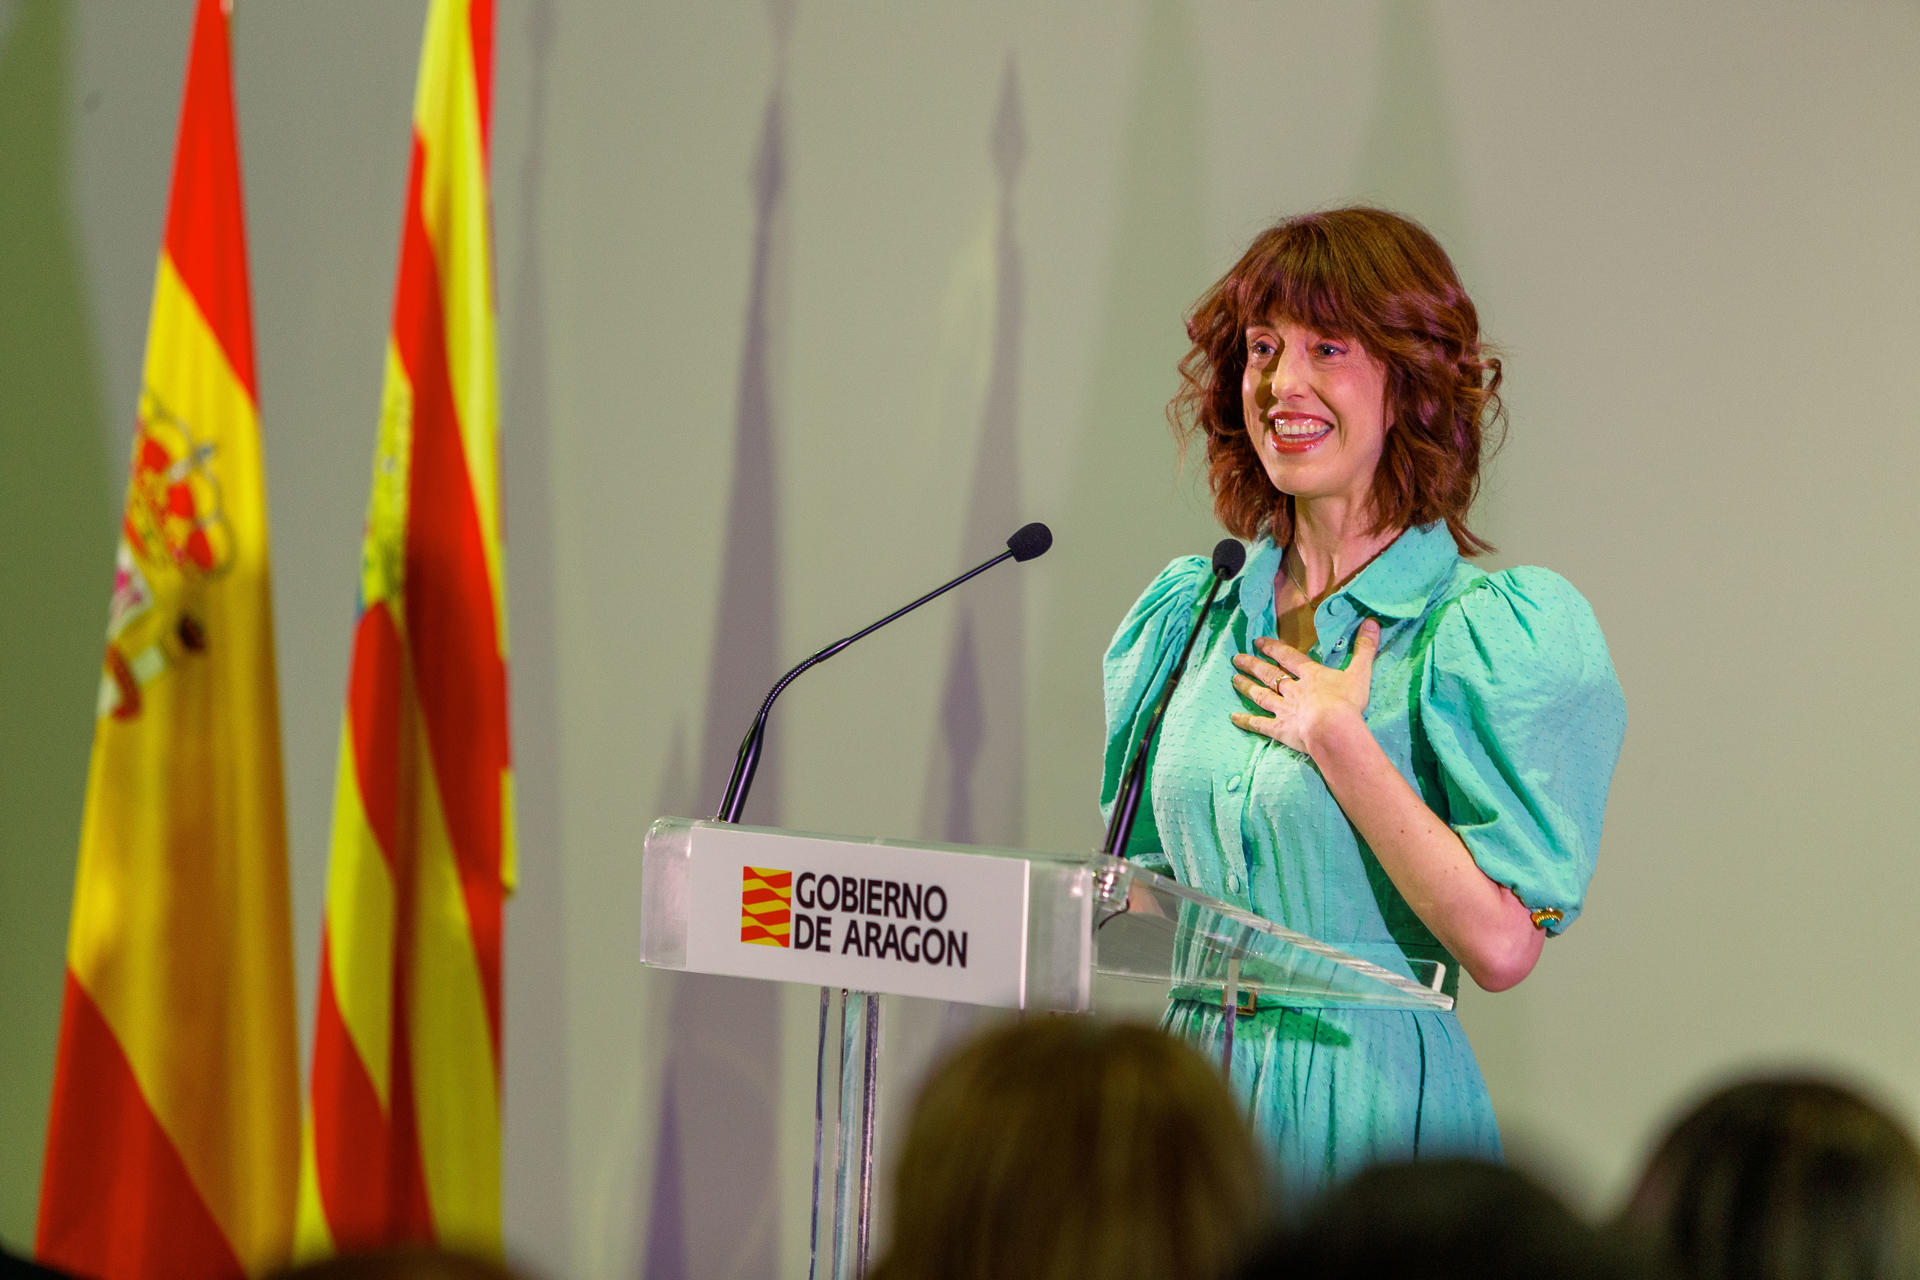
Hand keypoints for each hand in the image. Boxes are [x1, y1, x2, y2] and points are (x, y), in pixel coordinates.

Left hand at [1229, 619, 1379, 755]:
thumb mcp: (1360, 672)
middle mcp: (1292, 689)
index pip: (1288, 657)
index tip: (1258, 641)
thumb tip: (1373, 622)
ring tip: (1234, 679)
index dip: (1273, 648)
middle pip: (1269, 674)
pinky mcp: (1279, 729)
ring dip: (1247, 687)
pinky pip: (1259, 724)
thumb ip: (1365, 649)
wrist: (1332, 728)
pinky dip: (1246, 721)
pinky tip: (1233, 718)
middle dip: (1253, 665)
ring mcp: (1283, 709)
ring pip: (1260, 695)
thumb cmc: (1347, 701)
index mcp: (1310, 675)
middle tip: (1237, 658)